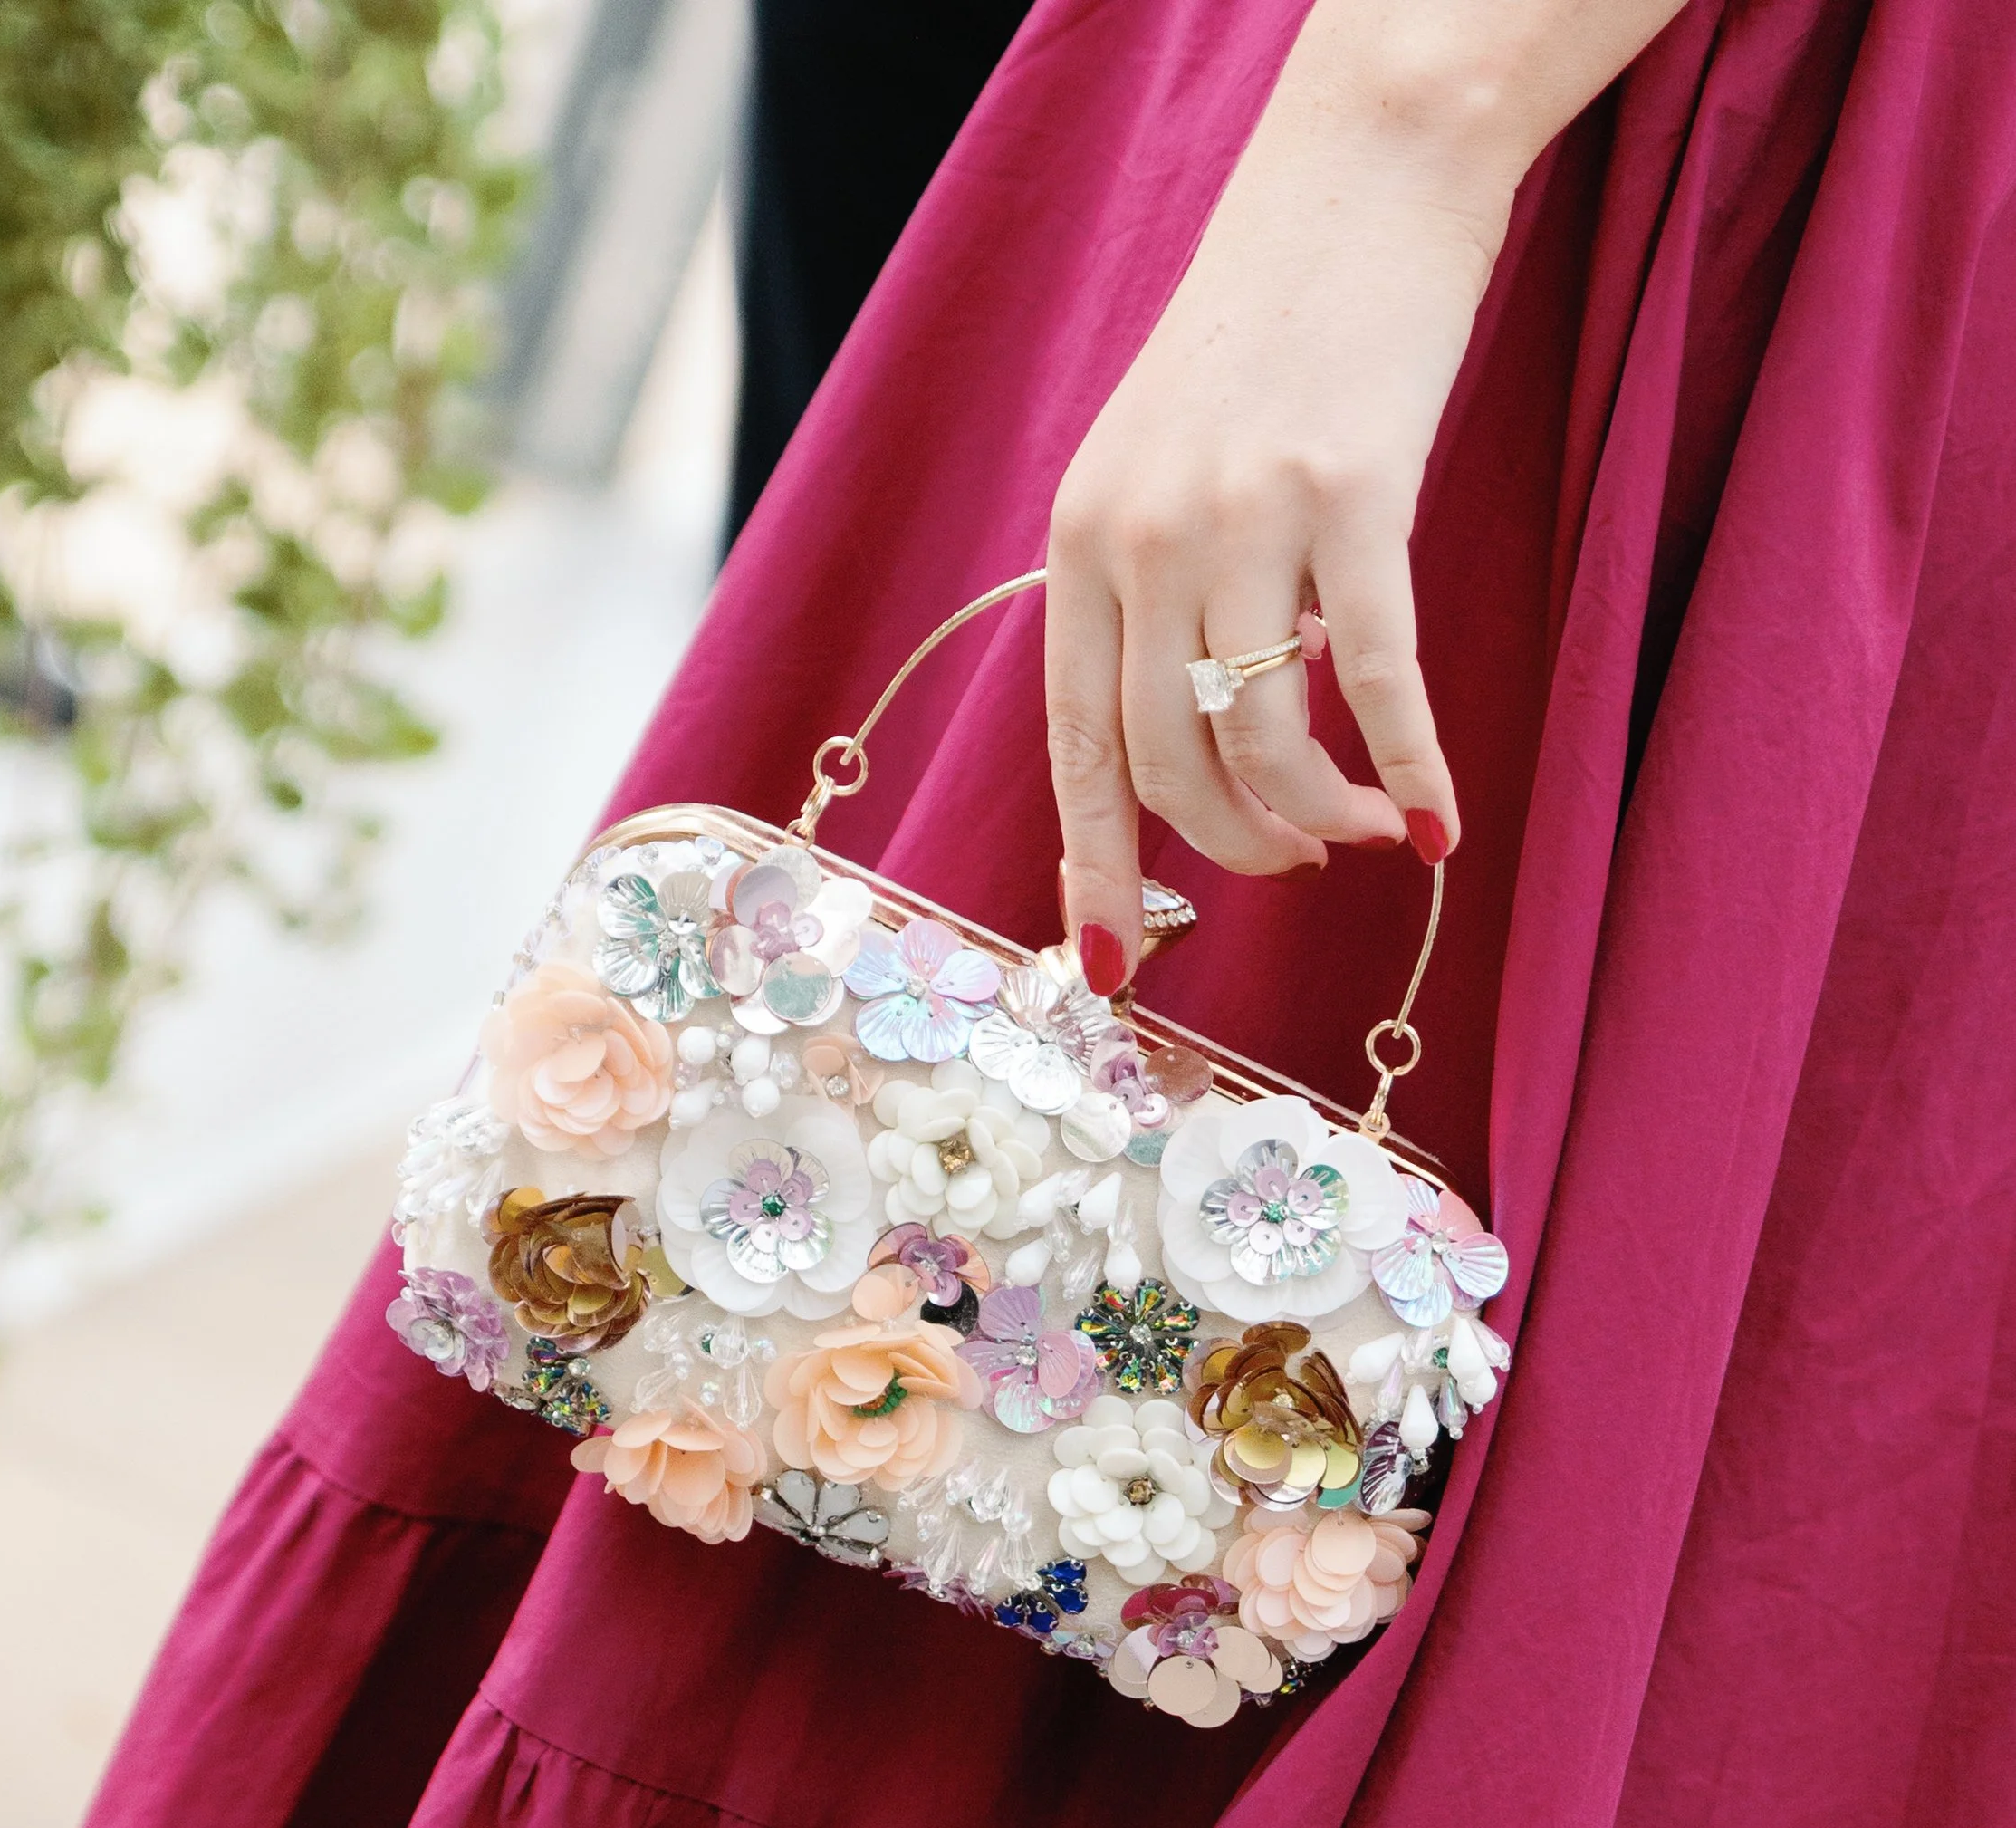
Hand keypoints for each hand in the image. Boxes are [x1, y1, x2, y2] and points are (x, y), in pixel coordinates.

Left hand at [1045, 0, 1687, 991]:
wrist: (1362, 175)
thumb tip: (1191, 745)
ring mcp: (1245, 516)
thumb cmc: (1268, 332)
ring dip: (1321, 817)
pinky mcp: (1355, 494)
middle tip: (1297, 862)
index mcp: (1083, 539)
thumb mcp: (1160, 461)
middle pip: (1169, 763)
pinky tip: (1439, 821)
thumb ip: (1152, 592)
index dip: (1093, 869)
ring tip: (1367, 831)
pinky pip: (1377, 678)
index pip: (1075, 746)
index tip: (1109, 965)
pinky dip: (1412, 766)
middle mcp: (1144, 537)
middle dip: (1235, 848)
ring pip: (1265, 739)